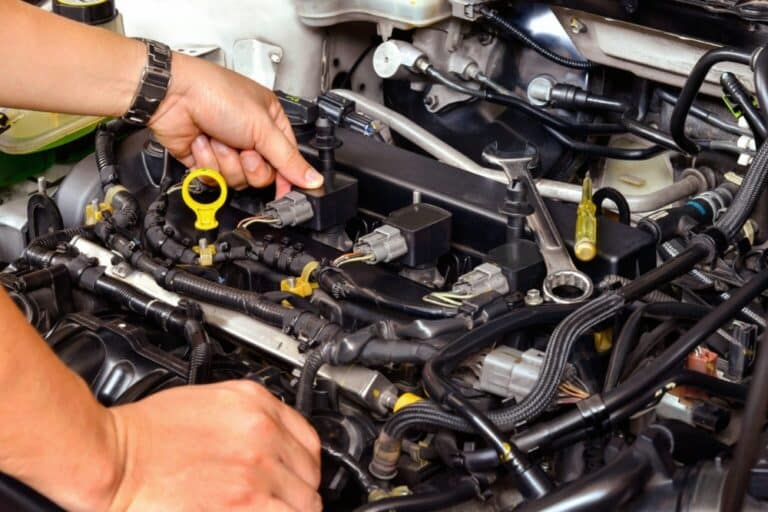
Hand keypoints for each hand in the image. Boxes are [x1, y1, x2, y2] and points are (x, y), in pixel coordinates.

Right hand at [100, 381, 321, 511]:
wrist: (113, 459)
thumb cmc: (146, 434)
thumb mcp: (209, 403)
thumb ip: (248, 419)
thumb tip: (270, 444)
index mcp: (255, 404)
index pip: (309, 439)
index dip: (303, 463)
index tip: (296, 474)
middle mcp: (263, 434)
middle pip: (310, 473)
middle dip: (299, 490)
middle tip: (281, 500)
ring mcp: (257, 470)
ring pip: (305, 502)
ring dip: (292, 511)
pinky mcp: (245, 503)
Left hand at [149, 52, 322, 196]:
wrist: (171, 95)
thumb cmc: (214, 93)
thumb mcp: (262, 127)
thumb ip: (289, 159)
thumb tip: (313, 179)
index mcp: (270, 122)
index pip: (287, 160)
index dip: (287, 177)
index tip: (287, 193)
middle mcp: (249, 136)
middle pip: (262, 175)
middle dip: (250, 165)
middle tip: (244, 149)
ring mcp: (227, 149)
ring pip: (237, 179)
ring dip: (226, 160)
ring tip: (218, 138)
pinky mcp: (205, 160)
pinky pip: (215, 178)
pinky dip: (207, 162)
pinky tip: (202, 141)